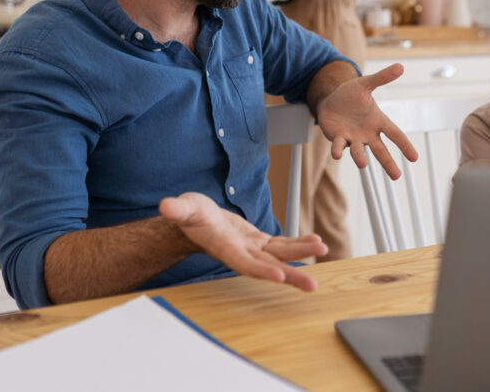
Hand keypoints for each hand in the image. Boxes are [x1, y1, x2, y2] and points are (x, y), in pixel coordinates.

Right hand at [159, 192, 326, 291]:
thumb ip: (177, 209)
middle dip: (291, 275)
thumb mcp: (183, 208)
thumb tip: (166, 205)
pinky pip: (282, 243)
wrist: (196, 221)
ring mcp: (252, 247)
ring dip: (301, 254)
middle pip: (268, 266)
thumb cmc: (188, 215)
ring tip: (323, 248)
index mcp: (224, 247)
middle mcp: (241, 252)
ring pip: (280, 254)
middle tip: (312, 285)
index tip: (279, 277)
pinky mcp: (260, 240)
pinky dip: (299, 243)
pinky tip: (317, 242)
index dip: (260, 270)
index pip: (243, 263)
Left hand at [315, 63, 418, 179]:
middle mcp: (368, 133)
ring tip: (364, 165)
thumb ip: (382, 78)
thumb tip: (400, 66)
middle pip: (380, 150)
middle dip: (388, 163)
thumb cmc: (351, 94)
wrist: (331, 100)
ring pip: (359, 151)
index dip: (404, 145)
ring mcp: (353, 138)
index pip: (394, 134)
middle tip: (396, 176)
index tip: (414, 158)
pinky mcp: (339, 138)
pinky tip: (337, 155)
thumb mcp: (365, 84)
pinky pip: (339, 146)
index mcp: (378, 121)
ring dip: (360, 158)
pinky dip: (338, 150)